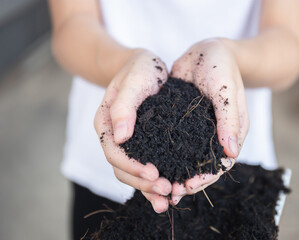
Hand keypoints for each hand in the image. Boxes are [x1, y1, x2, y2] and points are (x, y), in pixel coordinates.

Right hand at [94, 49, 170, 212]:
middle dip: (142, 183)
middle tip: (166, 190)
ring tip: (168, 199)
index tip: (153, 174)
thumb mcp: (135, 81)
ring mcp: (127, 142)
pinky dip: (153, 181)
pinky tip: (169, 191)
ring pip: (131, 173)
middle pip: (121, 168)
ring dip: (148, 188)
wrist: (145, 65)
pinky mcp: (141, 144)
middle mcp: (114, 136)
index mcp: (105, 123)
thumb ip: (124, 106)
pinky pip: (144, 166)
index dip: (131, 166)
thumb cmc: (140, 68)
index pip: (113, 152)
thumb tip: (120, 137)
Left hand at [170, 39, 248, 203]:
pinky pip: (175, 144)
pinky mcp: (184, 123)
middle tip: (167, 193)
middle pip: (202, 167)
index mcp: (231, 132)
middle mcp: (215, 136)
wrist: (207, 49)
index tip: (186, 187)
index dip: (205, 179)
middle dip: (186, 182)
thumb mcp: (226, 90)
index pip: (221, 164)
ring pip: (187, 159)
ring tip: (156, 186)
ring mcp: (199, 131)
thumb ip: (230, 120)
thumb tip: (232, 153)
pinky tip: (150, 163)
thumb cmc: (222, 67)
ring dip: (174, 174)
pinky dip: (165, 155)